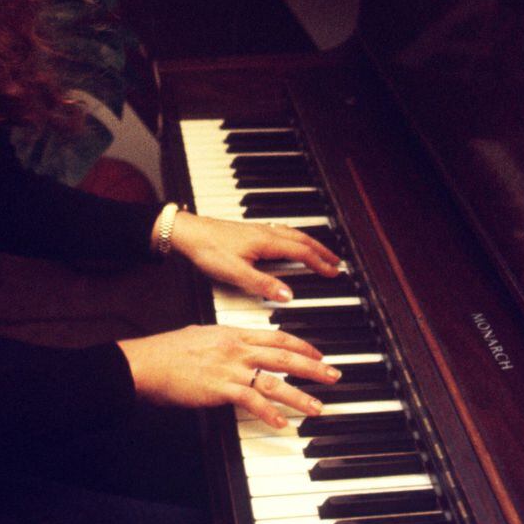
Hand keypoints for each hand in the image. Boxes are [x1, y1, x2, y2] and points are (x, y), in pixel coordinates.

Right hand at [118, 325, 340, 426]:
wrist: (147, 363)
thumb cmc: (168, 351)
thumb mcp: (201, 335)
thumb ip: (222, 340)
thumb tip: (231, 343)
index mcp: (234, 334)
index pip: (277, 337)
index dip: (302, 345)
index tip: (319, 354)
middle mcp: (237, 349)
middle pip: (285, 356)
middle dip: (314, 367)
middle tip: (334, 376)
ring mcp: (230, 369)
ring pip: (275, 380)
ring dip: (300, 395)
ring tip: (318, 406)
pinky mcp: (220, 389)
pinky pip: (252, 402)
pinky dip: (269, 413)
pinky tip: (282, 423)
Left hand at [165, 213, 340, 300]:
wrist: (187, 232)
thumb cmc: (208, 250)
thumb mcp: (235, 272)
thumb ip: (262, 284)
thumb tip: (288, 294)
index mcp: (266, 242)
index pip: (301, 252)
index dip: (319, 263)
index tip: (333, 272)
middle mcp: (265, 233)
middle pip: (302, 240)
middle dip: (321, 251)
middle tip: (336, 261)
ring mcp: (258, 230)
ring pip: (292, 233)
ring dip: (309, 242)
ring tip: (319, 251)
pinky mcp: (249, 230)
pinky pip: (281, 231)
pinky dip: (294, 237)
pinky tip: (289, 241)